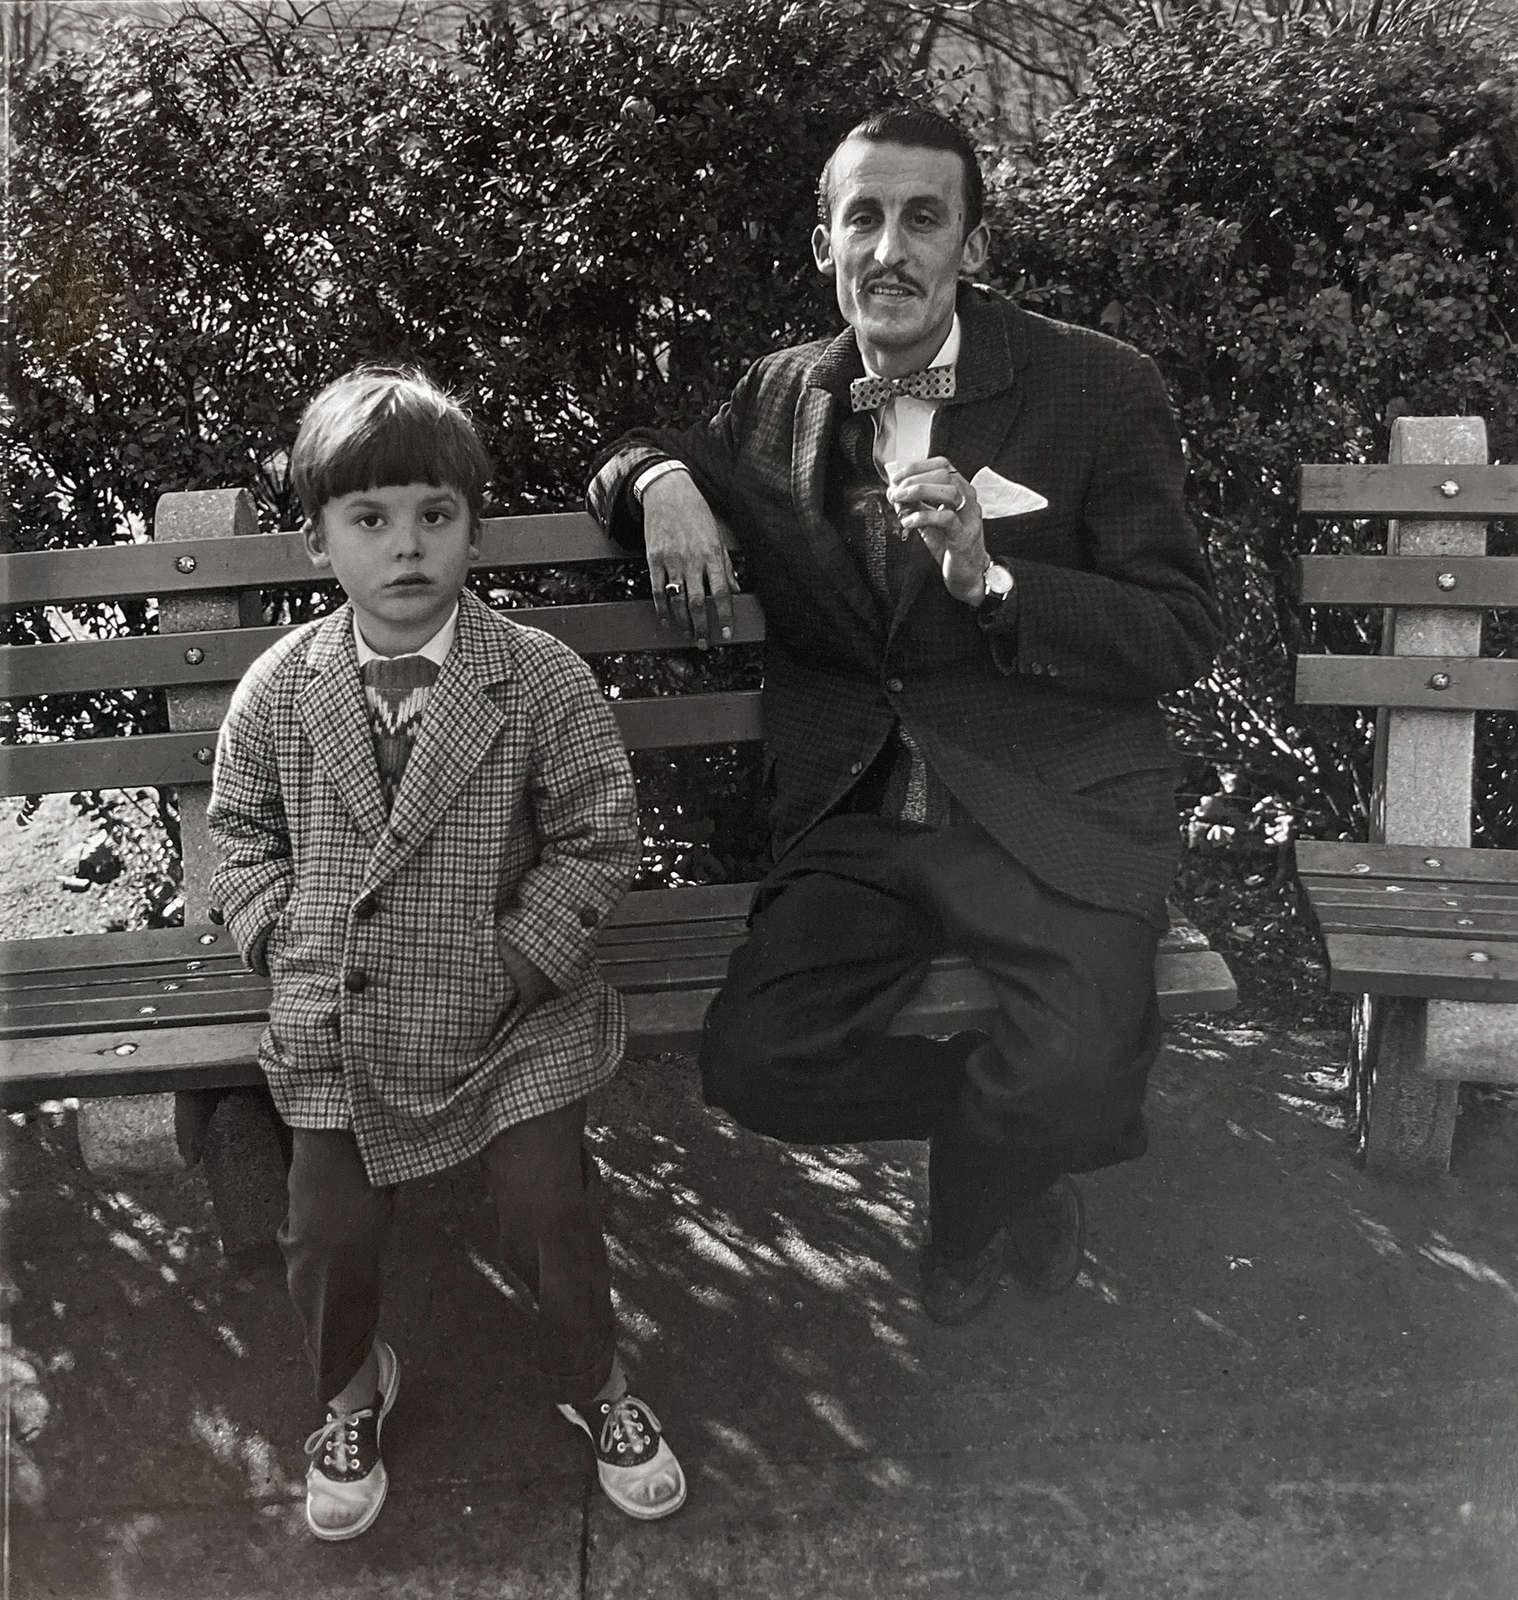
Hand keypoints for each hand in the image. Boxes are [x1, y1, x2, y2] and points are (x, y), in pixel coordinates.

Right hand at [641, 470, 739, 648]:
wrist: (667, 492)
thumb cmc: (696, 513)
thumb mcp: (717, 536)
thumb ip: (726, 565)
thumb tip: (735, 589)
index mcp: (712, 554)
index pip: (721, 592)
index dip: (725, 615)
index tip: (728, 632)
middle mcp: (692, 560)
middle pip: (698, 602)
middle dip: (703, 627)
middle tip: (705, 644)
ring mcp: (671, 561)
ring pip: (677, 601)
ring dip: (684, 623)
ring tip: (689, 635)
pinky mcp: (654, 559)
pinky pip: (658, 591)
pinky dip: (663, 609)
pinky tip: (667, 621)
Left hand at [885, 457, 985, 605]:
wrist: (967, 575)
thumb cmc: (949, 545)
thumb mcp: (929, 520)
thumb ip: (915, 504)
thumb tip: (894, 491)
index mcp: (961, 491)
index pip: (943, 464)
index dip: (917, 467)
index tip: (896, 478)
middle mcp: (969, 500)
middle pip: (945, 474)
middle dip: (914, 480)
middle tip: (895, 492)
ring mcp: (969, 517)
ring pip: (949, 491)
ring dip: (919, 492)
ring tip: (899, 503)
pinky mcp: (964, 536)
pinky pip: (946, 518)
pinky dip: (923, 516)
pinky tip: (908, 522)